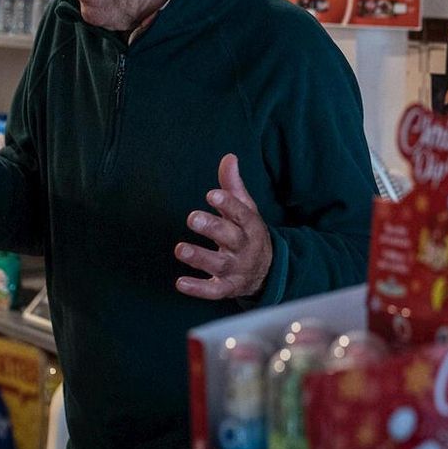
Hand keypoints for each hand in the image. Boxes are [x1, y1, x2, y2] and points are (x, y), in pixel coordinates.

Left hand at [176, 154, 272, 299]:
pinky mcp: (227, 288)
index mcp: (251, 226)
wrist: (267, 271)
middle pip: (230, 238)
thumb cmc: (248, 233)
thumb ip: (233, 186)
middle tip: (192, 217)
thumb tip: (229, 157)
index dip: (228, 204)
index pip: (241, 214)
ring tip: (180, 249)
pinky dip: (198, 289)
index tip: (211, 194)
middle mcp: (244, 248)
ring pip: (219, 265)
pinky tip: (180, 283)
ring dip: (199, 258)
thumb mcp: (246, 209)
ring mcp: (236, 269)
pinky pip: (214, 291)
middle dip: (212, 228)